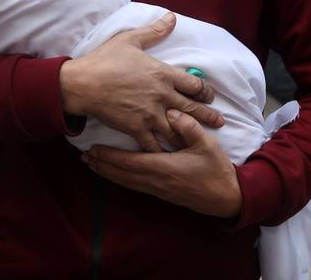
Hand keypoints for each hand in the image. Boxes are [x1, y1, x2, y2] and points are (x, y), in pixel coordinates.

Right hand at [59, 12, 224, 151]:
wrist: (83, 83)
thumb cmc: (105, 60)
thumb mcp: (131, 39)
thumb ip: (155, 30)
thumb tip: (172, 17)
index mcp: (163, 73)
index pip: (194, 84)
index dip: (205, 91)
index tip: (209, 96)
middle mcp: (162, 95)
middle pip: (193, 109)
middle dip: (209, 116)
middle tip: (220, 122)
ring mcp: (150, 114)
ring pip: (178, 130)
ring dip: (191, 136)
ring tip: (200, 142)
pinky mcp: (137, 129)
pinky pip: (155, 145)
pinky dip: (164, 152)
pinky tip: (171, 157)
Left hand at [83, 109, 241, 217]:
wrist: (226, 198)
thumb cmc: (216, 170)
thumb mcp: (206, 145)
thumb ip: (188, 127)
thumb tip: (171, 112)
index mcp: (163, 167)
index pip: (128, 162)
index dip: (109, 156)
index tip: (93, 148)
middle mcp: (155, 180)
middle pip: (121, 174)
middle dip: (102, 165)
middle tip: (84, 156)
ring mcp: (157, 189)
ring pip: (125, 182)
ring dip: (108, 173)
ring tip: (92, 164)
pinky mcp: (161, 193)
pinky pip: (134, 185)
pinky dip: (120, 179)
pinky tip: (115, 174)